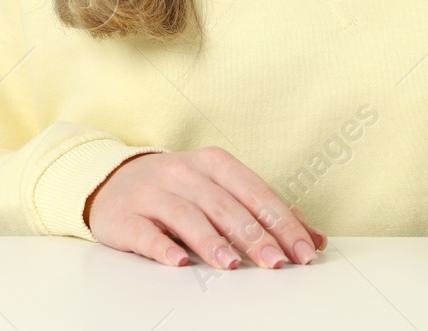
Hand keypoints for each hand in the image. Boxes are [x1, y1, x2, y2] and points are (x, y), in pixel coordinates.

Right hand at [84, 147, 326, 269]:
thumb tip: (314, 237)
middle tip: (277, 262)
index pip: (256, 192)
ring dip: (212, 242)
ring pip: (188, 216)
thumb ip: (265, 211)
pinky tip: (178, 262)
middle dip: (255, 236)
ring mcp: (154, 193)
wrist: (113, 180)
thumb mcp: (221, 188)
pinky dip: (163, 247)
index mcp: (214, 163)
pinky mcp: (126, 216)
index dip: (282, 221)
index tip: (303, 249)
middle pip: (225, 205)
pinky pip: (146, 233)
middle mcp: (185, 172)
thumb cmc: (178, 187)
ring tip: (232, 264)